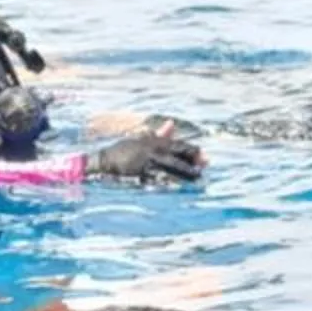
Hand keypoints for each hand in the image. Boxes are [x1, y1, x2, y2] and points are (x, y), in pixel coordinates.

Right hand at [90, 117, 204, 184]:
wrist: (105, 160)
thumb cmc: (124, 151)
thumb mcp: (142, 139)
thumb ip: (159, 134)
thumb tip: (172, 124)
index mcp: (153, 141)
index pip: (176, 145)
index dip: (190, 149)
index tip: (203, 153)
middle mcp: (152, 150)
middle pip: (176, 156)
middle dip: (191, 161)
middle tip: (206, 165)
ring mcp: (146, 161)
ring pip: (170, 168)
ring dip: (184, 173)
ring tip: (198, 177)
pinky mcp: (140, 172)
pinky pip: (158, 179)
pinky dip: (169, 182)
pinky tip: (179, 186)